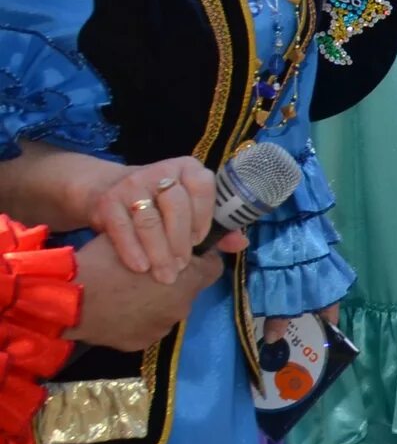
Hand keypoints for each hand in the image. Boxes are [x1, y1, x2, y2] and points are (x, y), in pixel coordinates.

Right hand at [67, 233, 231, 351]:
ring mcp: (162, 328)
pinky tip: (119, 309)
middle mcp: (182, 307)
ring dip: (156, 301)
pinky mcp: (141, 343)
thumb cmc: (102, 263)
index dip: (199, 258)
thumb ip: (162, 237)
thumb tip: (173, 232)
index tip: (183, 253)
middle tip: (149, 271)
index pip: (213, 267)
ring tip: (129, 291)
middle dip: (175, 280)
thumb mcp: (135, 236)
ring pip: (168, 309)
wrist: (67, 300)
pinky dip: (139, 319)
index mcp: (188, 279)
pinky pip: (148, 326)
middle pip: (188, 289)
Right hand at [72, 157, 215, 279]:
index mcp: (188, 169)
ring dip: (159, 251)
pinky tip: (141, 268)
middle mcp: (161, 171)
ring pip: (150, 220)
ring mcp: (132, 184)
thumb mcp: (188, 206)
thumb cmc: (161, 204)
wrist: (109, 190)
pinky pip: (123, 228)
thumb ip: (214, 224)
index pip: (202, 187)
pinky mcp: (108, 201)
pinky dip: (133, 250)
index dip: (203, 216)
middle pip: (176, 206)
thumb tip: (240, 243)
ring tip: (165, 274)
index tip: (200, 242)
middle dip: (181, 241)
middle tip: (181, 268)